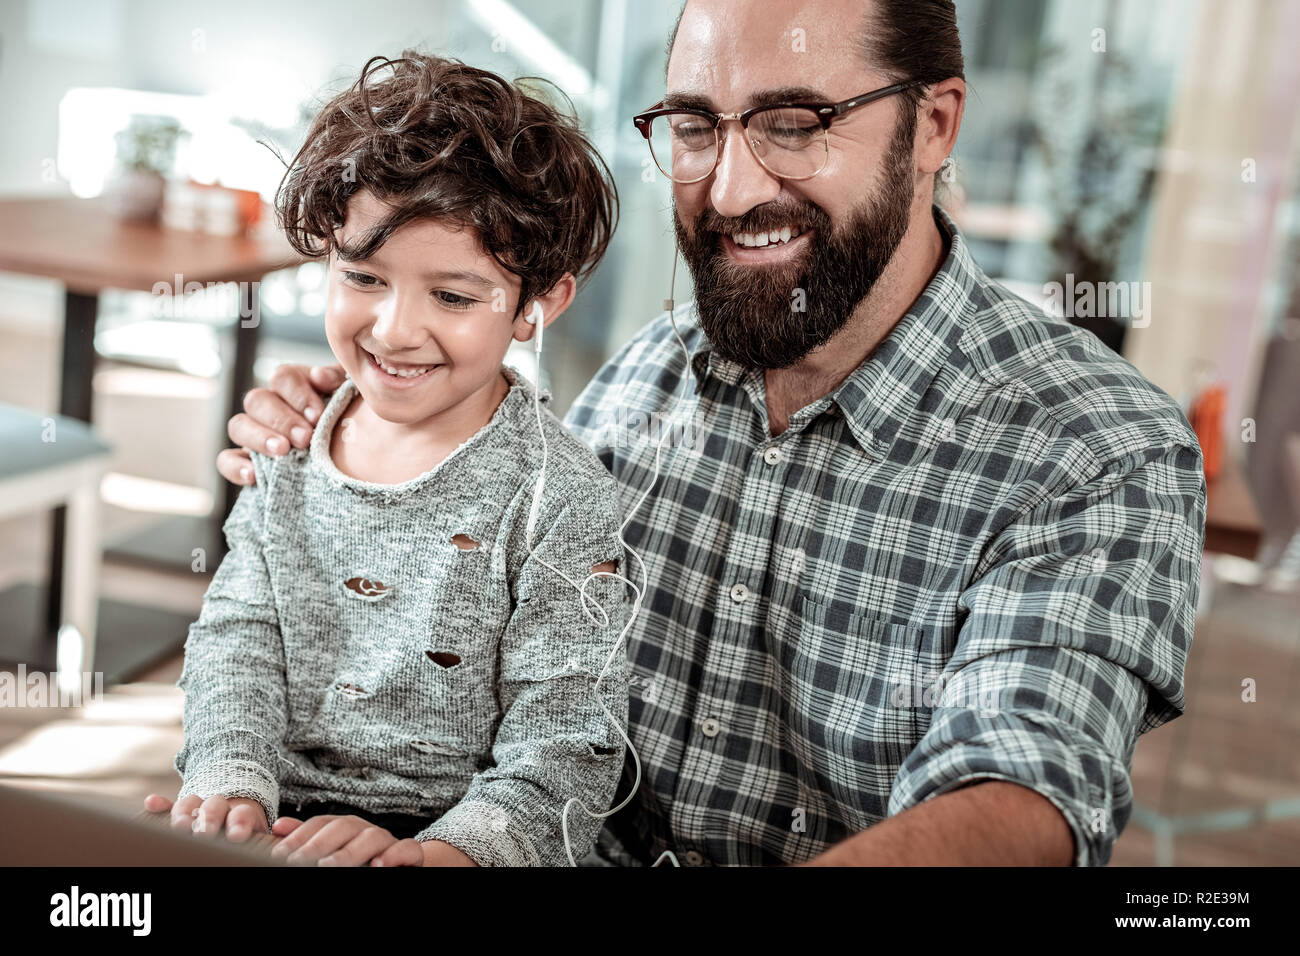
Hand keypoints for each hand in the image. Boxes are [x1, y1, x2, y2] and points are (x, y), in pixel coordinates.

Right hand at [143, 792, 267, 842]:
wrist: (237, 826)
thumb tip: (265, 856)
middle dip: (210, 818)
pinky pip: (168, 807)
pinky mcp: (181, 814)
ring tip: (179, 826)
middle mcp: (221, 809)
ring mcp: (199, 809)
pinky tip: (151, 804)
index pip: (242, 814)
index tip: (237, 836)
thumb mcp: (255, 840)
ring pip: (191, 803)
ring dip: (184, 813)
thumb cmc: (247, 841)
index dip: (239, 823)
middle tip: (206, 833)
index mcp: (243, 816)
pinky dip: (161, 806)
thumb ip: (256, 845)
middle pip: (215, 805)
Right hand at [217, 363, 345, 485]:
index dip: (298, 394)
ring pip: (238, 425)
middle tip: (304, 438)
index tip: (317, 415)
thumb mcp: (351, 397)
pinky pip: (226, 459)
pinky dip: (235, 466)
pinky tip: (253, 476)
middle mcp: (270, 405)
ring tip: (283, 451)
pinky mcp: (246, 461)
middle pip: (257, 400)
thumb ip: (338, 380)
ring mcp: (254, 433)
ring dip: (259, 437)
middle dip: (281, 419)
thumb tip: (319, 375)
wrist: (357, 459)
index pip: (283, 377)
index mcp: (295, 386)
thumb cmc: (351, 423)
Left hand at [269, 814, 423, 866]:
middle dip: (319, 843)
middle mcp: (367, 830)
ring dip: (350, 851)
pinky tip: (376, 866)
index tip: (280, 853)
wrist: (403, 864)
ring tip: (328, 866)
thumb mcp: (332, 850)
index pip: (323, 823)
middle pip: (345, 826)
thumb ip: (307, 839)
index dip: (301, 835)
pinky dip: (394, 855)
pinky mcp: (411, 854)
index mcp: (347, 828)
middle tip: (298, 861)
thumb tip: (279, 826)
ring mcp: (390, 842)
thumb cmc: (362, 859)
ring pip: (374, 836)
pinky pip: (407, 848)